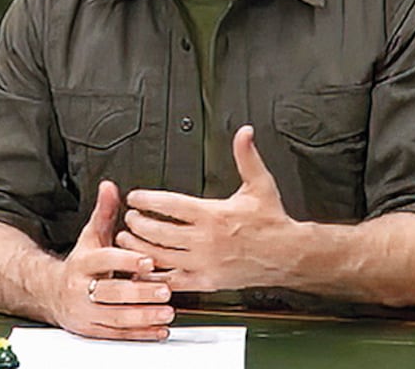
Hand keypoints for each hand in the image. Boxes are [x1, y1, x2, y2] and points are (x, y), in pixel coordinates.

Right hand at [50, 180, 174, 339]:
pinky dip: (140, 334)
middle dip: (139, 293)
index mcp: (82, 263)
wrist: (50, 292)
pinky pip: (117, 334)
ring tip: (166, 312)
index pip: (104, 260)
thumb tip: (110, 187)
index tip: (148, 261)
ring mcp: (86, 312)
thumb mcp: (91, 236)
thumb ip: (104, 213)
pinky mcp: (92, 330)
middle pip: (111, 293)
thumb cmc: (80, 264)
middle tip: (165, 290)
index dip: (126, 261)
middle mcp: (81, 289)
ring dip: (143, 316)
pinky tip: (158, 330)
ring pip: (115, 317)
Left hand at [116, 125, 297, 291]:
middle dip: (138, 223)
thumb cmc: (272, 222)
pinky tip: (144, 269)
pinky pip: (174, 280)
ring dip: (139, 247)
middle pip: (159, 232)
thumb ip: (246, 156)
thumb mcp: (260, 184)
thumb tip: (244, 132)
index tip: (135, 197)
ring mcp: (204, 263)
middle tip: (129, 217)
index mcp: (213, 215)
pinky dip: (155, 275)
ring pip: (161, 256)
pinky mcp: (207, 281)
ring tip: (126, 240)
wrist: (288, 255)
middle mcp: (205, 240)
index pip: (170, 205)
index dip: (147, 200)